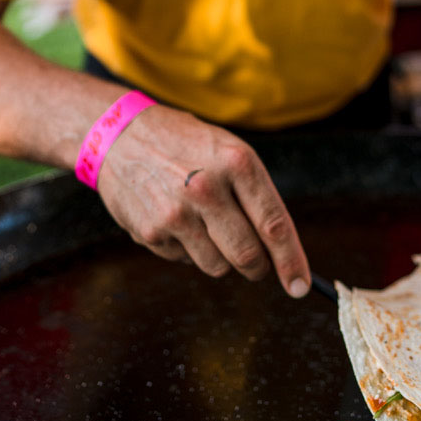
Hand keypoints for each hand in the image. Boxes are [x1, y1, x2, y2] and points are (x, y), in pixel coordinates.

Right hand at [96, 105, 310, 297]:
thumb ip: (255, 195)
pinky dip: (188, 249)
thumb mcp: (229, 151)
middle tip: (256, 264)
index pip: (273, 224)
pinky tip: (176, 220)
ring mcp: (176, 212)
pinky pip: (185, 261)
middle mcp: (206, 187)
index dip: (291, 261)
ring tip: (206, 224)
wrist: (121, 134)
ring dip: (221, 257)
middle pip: (248, 255)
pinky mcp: (151, 232)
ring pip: (218, 266)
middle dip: (257, 268)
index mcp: (236, 162)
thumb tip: (279, 250)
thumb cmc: (186, 144)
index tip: (299, 286)